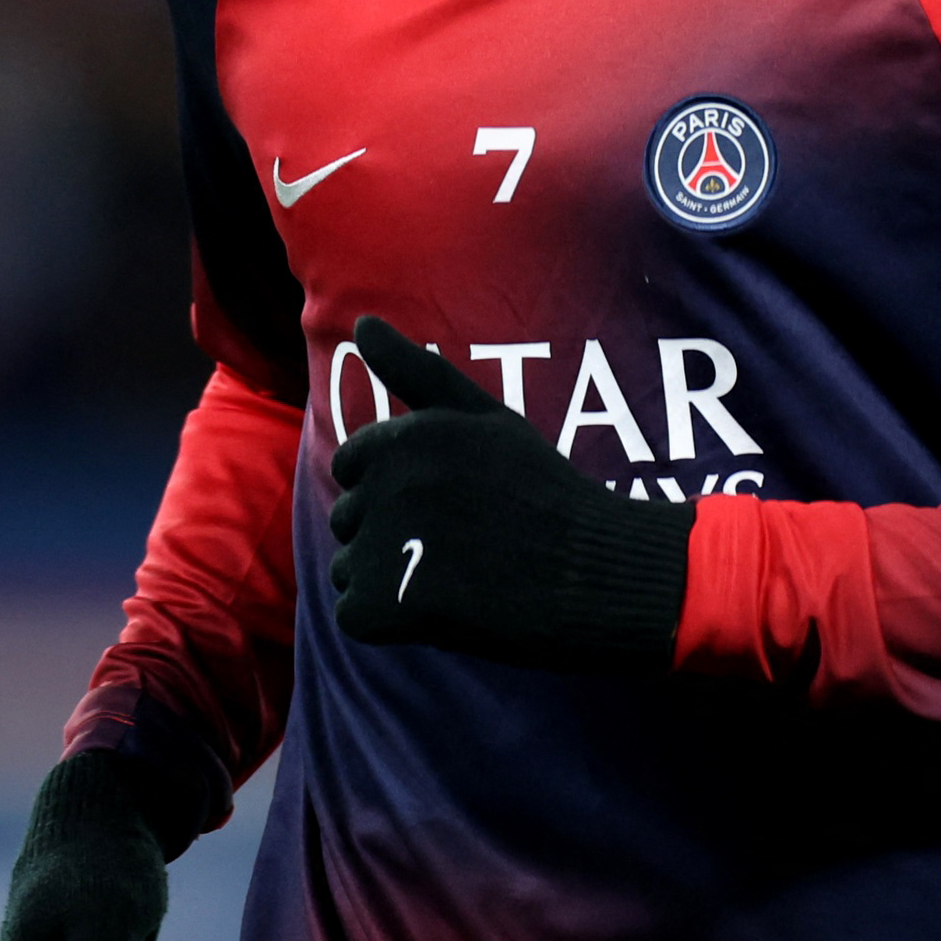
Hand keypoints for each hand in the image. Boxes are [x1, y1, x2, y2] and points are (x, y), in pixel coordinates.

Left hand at [327, 316, 692, 675]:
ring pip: (348, 567)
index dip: (397, 488)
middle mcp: (385, 484)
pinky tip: (442, 609)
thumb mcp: (486, 417)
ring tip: (456, 574)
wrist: (592, 571)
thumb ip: (417, 369)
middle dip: (391, 534)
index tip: (451, 501)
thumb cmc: (542, 492)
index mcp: (403, 437)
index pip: (352, 465)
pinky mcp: (384, 605)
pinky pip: (356, 613)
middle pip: (348, 518)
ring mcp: (382, 545)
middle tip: (463, 542)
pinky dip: (391, 620)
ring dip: (390, 579)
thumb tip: (362, 320)